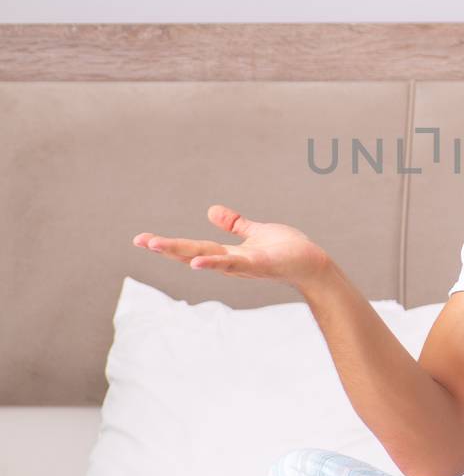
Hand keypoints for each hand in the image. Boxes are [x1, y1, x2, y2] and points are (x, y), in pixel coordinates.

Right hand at [132, 206, 329, 290]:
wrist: (313, 265)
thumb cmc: (288, 250)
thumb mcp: (255, 232)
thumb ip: (234, 224)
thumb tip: (211, 210)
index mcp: (228, 253)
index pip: (193, 248)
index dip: (169, 244)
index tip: (142, 239)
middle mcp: (230, 263)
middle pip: (193, 253)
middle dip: (166, 247)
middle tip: (139, 240)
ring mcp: (243, 266)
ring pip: (207, 258)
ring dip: (181, 253)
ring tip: (156, 245)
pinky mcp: (259, 264)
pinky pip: (233, 264)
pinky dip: (214, 263)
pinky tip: (197, 263)